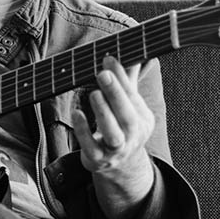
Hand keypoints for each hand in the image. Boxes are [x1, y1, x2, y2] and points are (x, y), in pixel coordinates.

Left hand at [72, 56, 154, 177]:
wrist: (119, 165)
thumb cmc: (121, 128)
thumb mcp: (128, 106)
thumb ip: (128, 81)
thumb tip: (134, 53)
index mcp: (143, 119)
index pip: (133, 96)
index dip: (122, 77)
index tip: (109, 57)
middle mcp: (132, 136)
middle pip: (128, 117)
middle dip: (116, 94)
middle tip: (103, 73)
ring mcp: (116, 151)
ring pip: (113, 135)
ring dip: (103, 113)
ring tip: (94, 93)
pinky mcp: (97, 160)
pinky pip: (91, 148)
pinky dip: (83, 131)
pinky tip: (76, 113)